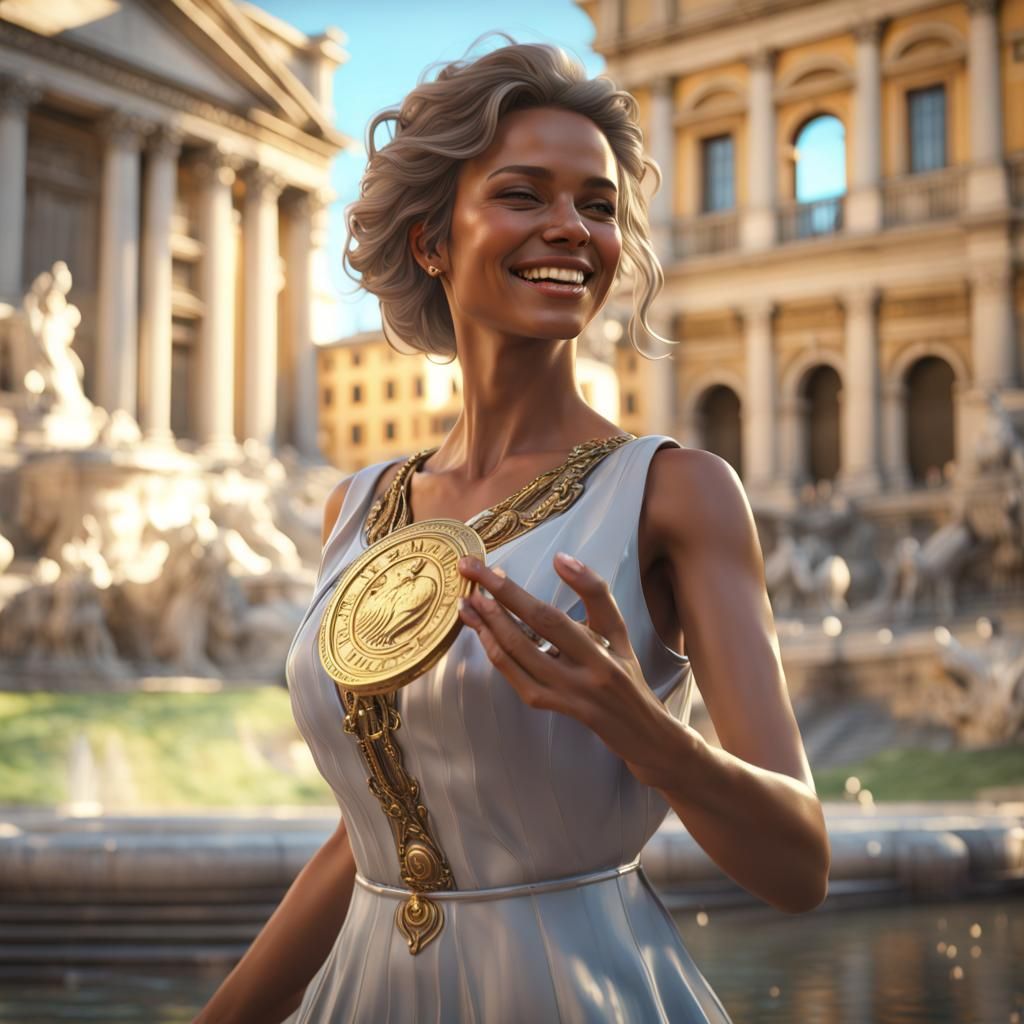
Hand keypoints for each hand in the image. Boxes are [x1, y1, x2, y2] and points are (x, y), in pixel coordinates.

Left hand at [456, 551, 684, 786]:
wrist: (641, 730)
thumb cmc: (626, 670)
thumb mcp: (618, 629)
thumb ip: (594, 591)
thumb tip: (561, 558)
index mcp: (600, 651)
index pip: (549, 616)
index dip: (515, 592)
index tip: (489, 569)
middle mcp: (581, 675)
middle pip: (528, 634)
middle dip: (492, 601)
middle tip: (468, 573)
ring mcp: (564, 696)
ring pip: (515, 659)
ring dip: (486, 628)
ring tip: (467, 603)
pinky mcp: (552, 710)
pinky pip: (516, 680)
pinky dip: (496, 655)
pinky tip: (483, 634)